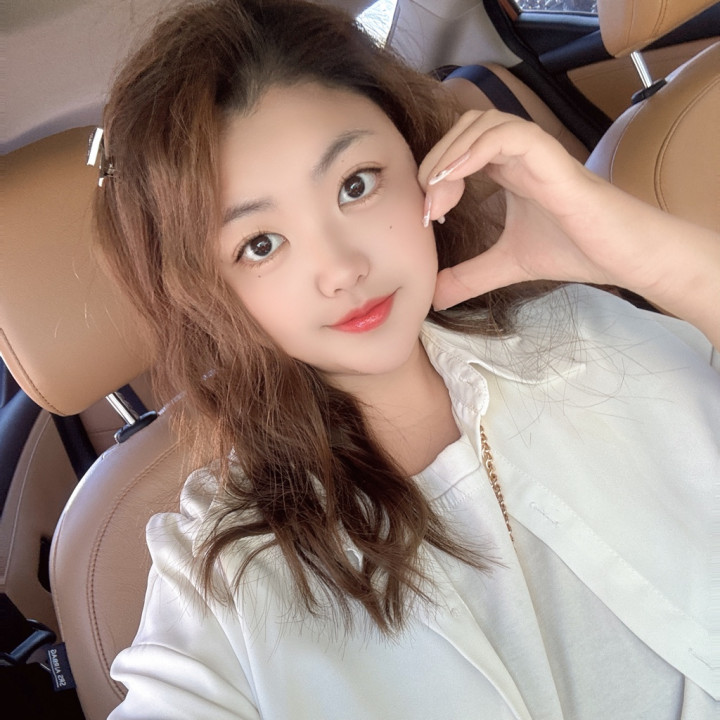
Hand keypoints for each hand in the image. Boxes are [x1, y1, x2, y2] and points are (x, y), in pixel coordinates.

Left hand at [418, 110, 719, 347]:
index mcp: (506, 170)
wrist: (620, 257)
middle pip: (463, 128)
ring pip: (481, 122)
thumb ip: (469, 277)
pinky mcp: (551, 158)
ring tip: (438, 195)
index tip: (426, 216)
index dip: (434, 173)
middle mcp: (517, 154)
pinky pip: (508, 134)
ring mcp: (534, 152)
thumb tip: (433, 298)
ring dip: (450, 154)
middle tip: (428, 206)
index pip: (458, 148)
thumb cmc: (572, 250)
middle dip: (435, 161)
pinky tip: (457, 179)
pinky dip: (475, 149)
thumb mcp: (505, 265)